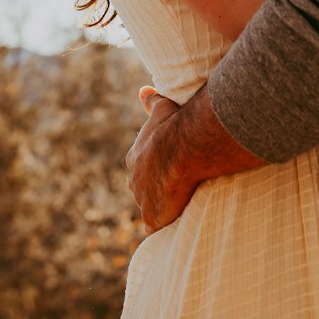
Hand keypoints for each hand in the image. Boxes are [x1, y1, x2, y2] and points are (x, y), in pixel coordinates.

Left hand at [126, 94, 194, 232]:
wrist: (185, 149)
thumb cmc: (176, 127)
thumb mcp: (162, 109)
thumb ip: (152, 102)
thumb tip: (144, 90)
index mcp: (135, 159)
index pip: (142, 167)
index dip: (156, 167)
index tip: (170, 166)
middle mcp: (134, 182)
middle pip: (143, 189)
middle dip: (156, 189)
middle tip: (178, 186)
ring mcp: (143, 201)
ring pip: (150, 207)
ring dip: (162, 208)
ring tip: (182, 206)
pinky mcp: (154, 218)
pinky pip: (155, 228)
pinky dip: (163, 227)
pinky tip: (175, 227)